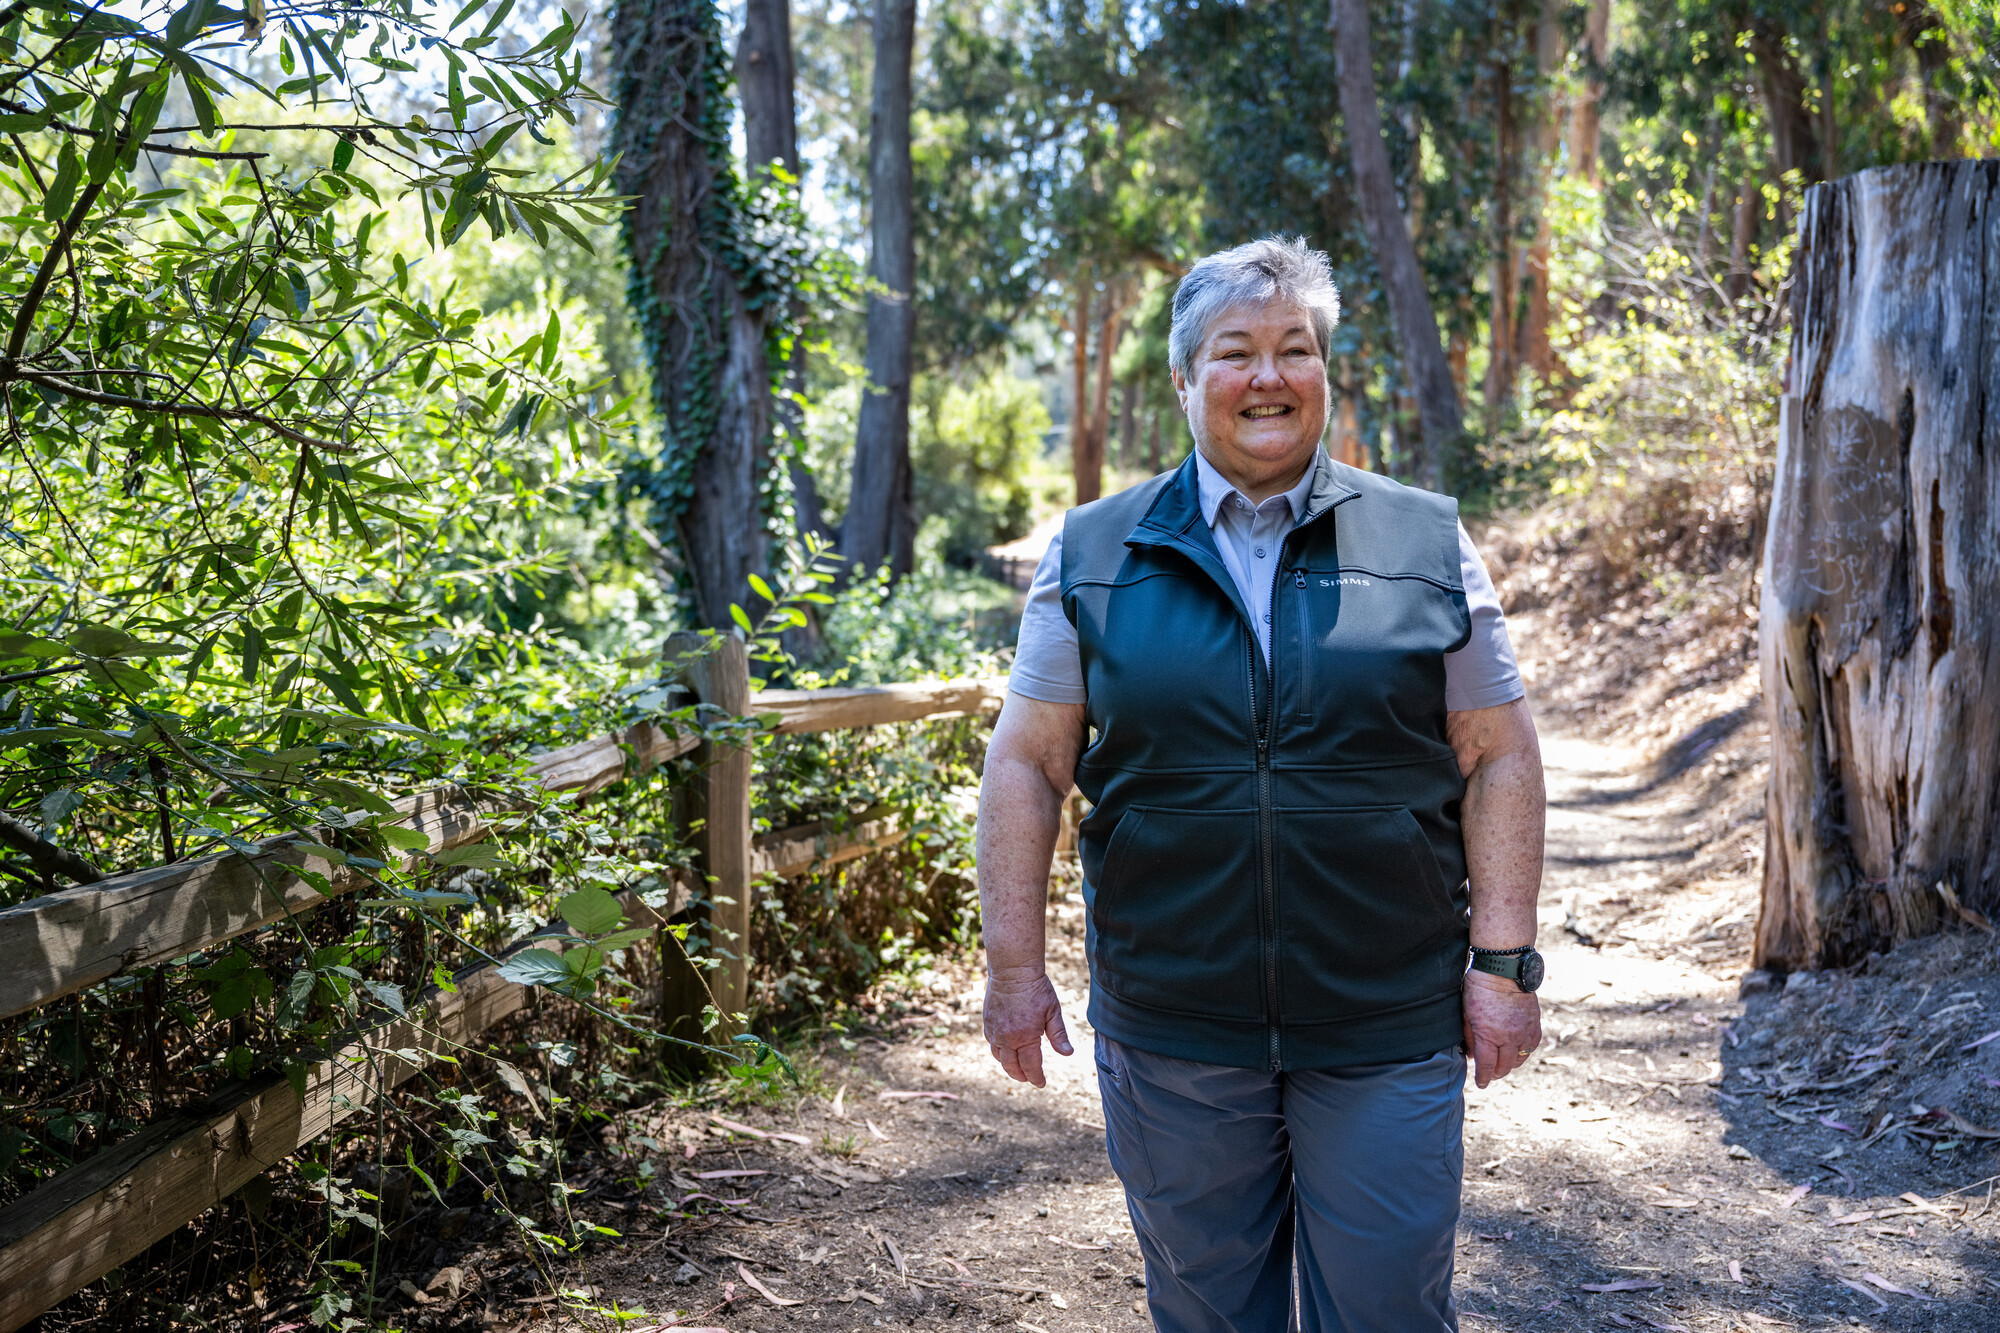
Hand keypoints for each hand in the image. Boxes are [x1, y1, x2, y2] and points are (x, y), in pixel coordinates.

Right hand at [982, 967, 1072, 1087]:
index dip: (1036, 1077)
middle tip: (1029, 1079)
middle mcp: (1007, 1037)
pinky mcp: (987, 1022)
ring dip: (1008, 1066)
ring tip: (1017, 1069)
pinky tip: (1006, 1051)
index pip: (1030, 1066)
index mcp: (1025, 1036)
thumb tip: (1068, 1054)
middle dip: (1021, 1076)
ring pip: (999, 1057)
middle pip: (1012, 1067)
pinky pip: (991, 1044)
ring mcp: (995, 1030)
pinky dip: (999, 1052)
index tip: (1041, 1083)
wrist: (1013, 970)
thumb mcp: (1052, 1011)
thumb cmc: (1036, 988)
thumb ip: (1059, 1035)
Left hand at [1462, 969, 1541, 1088]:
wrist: (1504, 970)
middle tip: (1489, 1074)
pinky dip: (1523, 1052)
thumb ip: (1469, 1038)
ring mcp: (1525, 1032)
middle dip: (1495, 1074)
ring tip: (1502, 1063)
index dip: (1482, 1078)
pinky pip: (1531, 1047)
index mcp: (1489, 1035)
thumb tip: (1471, 1056)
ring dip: (1510, 1065)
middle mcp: (1510, 1037)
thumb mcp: (1466, 1014)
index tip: (1480, 1083)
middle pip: (1505, 1067)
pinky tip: (1515, 1050)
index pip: (1487, 1066)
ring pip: (1520, 1059)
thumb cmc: (1479, 989)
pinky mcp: (1535, 1025)